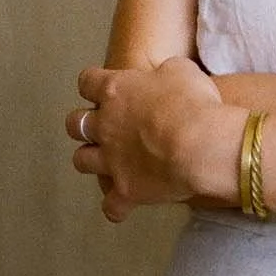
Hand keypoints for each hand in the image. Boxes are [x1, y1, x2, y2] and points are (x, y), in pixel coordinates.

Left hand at [65, 56, 239, 222]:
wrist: (200, 145)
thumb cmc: (192, 101)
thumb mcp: (180, 69)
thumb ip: (161, 73)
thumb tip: (160, 78)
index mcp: (116, 91)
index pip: (87, 81)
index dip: (92, 82)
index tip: (101, 85)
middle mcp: (105, 125)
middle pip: (75, 123)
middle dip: (83, 123)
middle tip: (100, 123)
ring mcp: (111, 161)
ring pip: (81, 161)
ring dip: (91, 159)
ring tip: (105, 159)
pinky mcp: (125, 191)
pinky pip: (111, 206)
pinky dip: (116, 205)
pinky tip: (125, 202)